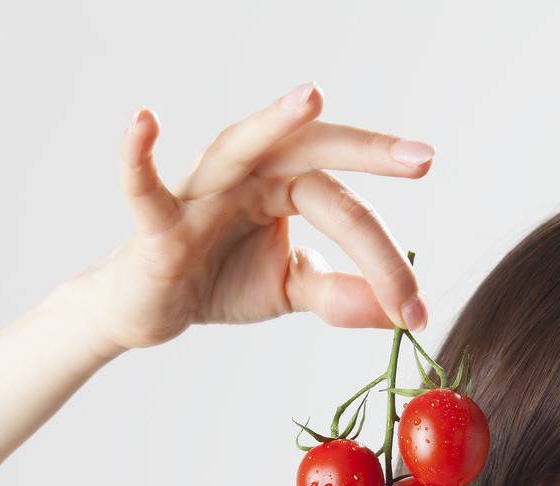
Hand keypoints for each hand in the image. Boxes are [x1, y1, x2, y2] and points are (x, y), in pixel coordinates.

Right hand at [67, 82, 434, 354]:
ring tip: (311, 96)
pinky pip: (147, 187)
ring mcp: (203, 190)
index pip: (348, 210)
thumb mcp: (290, 288)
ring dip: (274, 121)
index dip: (385, 262)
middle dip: (366, 151)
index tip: (417, 310)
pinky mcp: (158, 221)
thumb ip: (340, 295)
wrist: (149, 308)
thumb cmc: (219, 279)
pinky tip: (143, 120)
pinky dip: (138, 155)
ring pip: (242, 147)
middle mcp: (250, 172)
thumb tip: (402, 315)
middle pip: (313, 151)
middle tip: (421, 158)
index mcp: (287, 184)